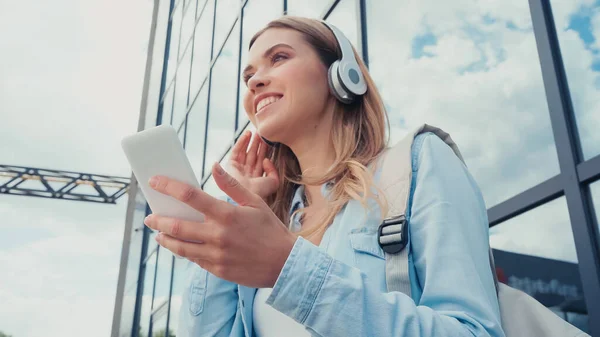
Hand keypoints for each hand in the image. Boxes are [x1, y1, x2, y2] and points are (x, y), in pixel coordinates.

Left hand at [143, 162, 296, 287]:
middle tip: (149, 216)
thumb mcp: (255, 202)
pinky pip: (193, 259)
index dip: (168, 187)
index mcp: (227, 214)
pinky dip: (183, 251)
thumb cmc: (271, 230)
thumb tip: (214, 166)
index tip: (155, 181)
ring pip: (180, 247)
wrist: (284, 264)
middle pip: (177, 225)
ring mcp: (216, 255)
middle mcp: (218, 235)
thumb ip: (232, 185)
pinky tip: (178, 246)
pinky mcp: (217, 269)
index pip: (190, 196)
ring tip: (158, 233)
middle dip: (158, 219)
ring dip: (165, 238)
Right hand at [226, 130, 278, 199]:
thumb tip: (266, 159)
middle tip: (261, 132)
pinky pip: (236, 152)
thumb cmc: (261, 191)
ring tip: (254, 131)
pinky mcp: (231, 165)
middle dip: (257, 144)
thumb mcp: (273, 181)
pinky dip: (241, 142)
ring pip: (244, 152)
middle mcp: (247, 172)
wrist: (246, 195)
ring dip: (249, 141)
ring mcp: (238, 169)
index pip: (260, 160)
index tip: (268, 139)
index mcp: (256, 177)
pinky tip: (247, 134)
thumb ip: (272, 170)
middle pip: (253, 154)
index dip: (264, 150)